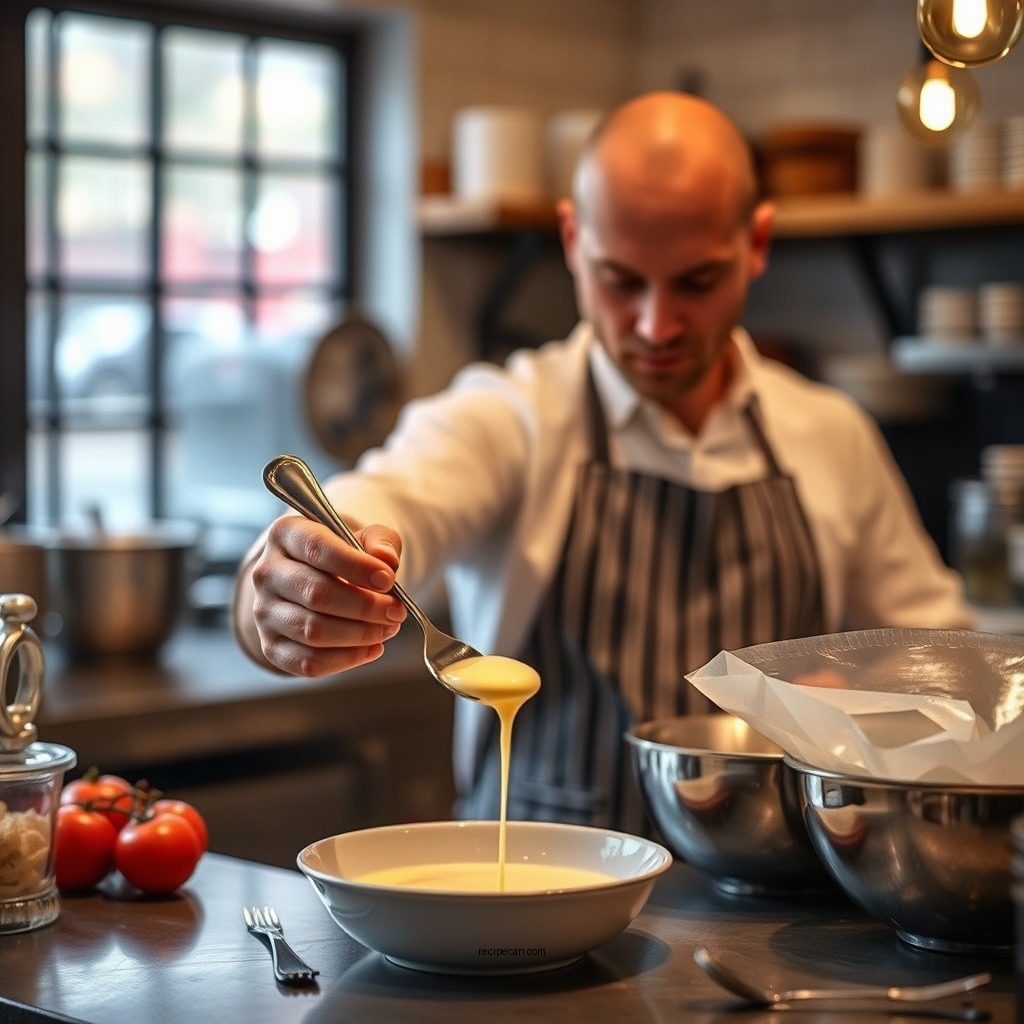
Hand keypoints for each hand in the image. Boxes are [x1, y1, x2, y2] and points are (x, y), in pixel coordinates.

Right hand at [248, 515, 406, 676]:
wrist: (314, 584)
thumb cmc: (343, 558)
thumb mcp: (364, 538)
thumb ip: (380, 542)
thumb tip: (387, 560)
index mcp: (285, 534)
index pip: (318, 549)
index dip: (356, 566)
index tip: (388, 580)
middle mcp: (267, 572)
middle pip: (316, 594)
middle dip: (365, 606)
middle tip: (396, 611)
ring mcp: (264, 613)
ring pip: (313, 632)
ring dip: (360, 634)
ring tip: (388, 628)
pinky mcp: (271, 647)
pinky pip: (308, 662)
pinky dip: (347, 659)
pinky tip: (372, 648)